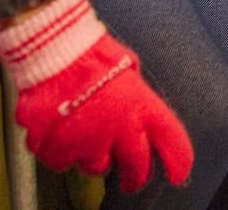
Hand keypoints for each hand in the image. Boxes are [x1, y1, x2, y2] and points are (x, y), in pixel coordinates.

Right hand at [0, 0, 192, 192]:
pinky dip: (61, 152)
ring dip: (94, 156)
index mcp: (142, 106)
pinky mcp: (59, 150)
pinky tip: (58, 131)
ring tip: (83, 133)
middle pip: (138, 168)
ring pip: (97, 167)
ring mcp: (89, 143)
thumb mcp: (127, 68)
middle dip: (136, 177)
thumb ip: (137, 97)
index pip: (172, 142)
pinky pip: (63, 163)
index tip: (177, 173)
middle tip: (131, 179)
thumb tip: (140, 110)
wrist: (49, 48)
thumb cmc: (89, 52)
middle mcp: (120, 130)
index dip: (178, 162)